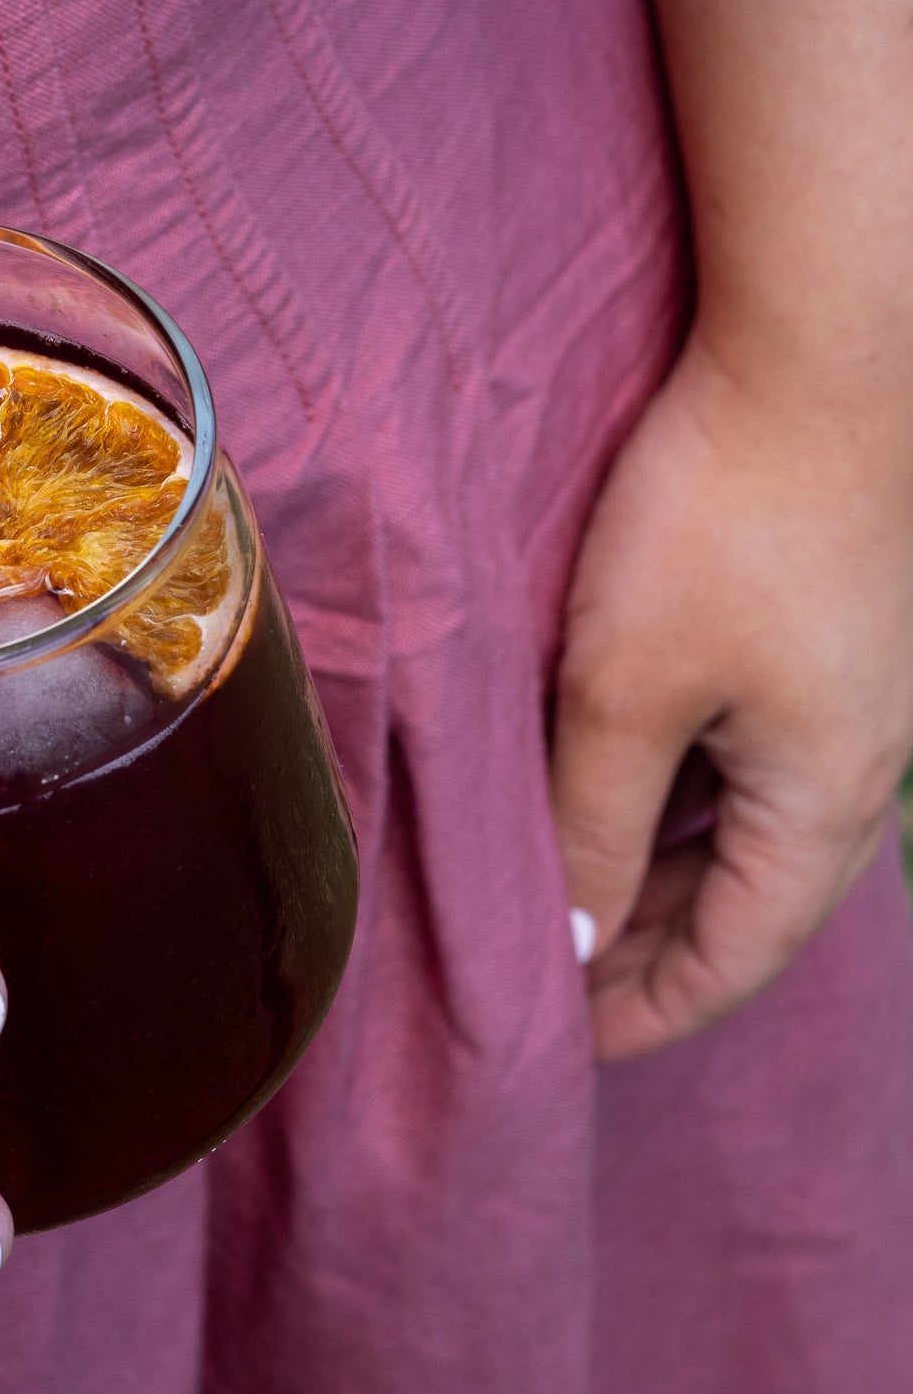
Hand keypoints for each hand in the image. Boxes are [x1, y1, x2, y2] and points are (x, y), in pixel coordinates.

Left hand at [550, 329, 912, 1058]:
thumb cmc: (720, 519)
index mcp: (823, 805)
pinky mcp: (825, 632)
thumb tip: (576, 939)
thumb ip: (592, 824)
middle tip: (538, 975)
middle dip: (643, 947)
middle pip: (745, 904)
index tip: (554, 1041)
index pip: (731, 960)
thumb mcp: (623, 689)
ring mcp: (850, 697)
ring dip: (655, 867)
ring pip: (745, 827)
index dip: (640, 1009)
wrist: (818, 351)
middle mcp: (856, 766)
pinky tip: (606, 777)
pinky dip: (677, 790)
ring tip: (557, 889)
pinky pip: (750, 753)